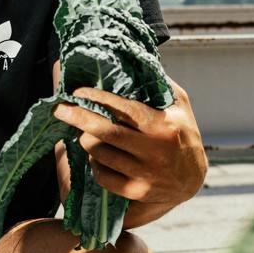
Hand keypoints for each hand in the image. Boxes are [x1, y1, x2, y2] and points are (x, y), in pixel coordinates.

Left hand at [52, 78, 205, 227]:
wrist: (193, 179)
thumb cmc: (183, 134)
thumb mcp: (180, 105)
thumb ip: (160, 84)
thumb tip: (135, 61)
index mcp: (163, 127)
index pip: (123, 109)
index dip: (97, 98)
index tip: (78, 92)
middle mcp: (154, 151)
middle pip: (104, 132)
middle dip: (77, 117)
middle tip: (60, 109)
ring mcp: (144, 174)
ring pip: (99, 153)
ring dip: (86, 140)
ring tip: (85, 131)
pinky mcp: (136, 191)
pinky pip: (102, 175)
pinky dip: (95, 163)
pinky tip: (97, 154)